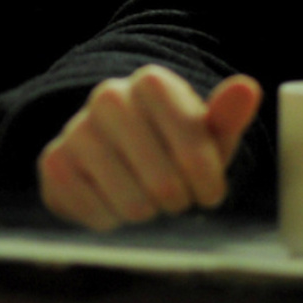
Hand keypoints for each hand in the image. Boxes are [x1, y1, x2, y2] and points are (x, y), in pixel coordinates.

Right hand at [37, 67, 262, 230]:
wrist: (110, 151)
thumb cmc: (169, 144)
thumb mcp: (205, 133)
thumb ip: (227, 116)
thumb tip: (247, 88)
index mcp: (152, 83)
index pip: (194, 151)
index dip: (208, 184)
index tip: (208, 191)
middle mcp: (109, 96)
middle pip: (163, 183)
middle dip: (177, 201)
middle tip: (174, 195)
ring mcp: (77, 128)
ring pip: (132, 203)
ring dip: (146, 212)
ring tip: (144, 195)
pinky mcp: (55, 162)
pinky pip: (98, 214)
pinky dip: (112, 219)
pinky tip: (112, 199)